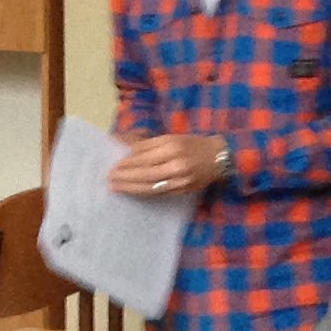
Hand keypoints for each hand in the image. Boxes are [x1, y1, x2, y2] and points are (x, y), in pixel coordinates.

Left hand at [109, 131, 230, 197]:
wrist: (220, 158)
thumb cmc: (193, 144)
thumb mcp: (171, 137)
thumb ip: (148, 143)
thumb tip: (125, 146)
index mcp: (172, 147)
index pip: (144, 156)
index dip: (127, 162)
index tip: (113, 165)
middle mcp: (176, 165)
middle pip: (145, 173)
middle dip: (125, 177)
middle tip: (110, 179)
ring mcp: (180, 180)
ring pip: (151, 186)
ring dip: (131, 188)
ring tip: (116, 188)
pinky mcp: (183, 191)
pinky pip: (159, 193)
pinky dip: (144, 193)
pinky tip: (133, 192)